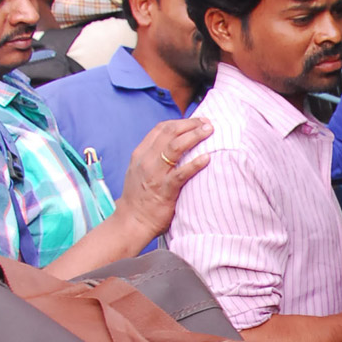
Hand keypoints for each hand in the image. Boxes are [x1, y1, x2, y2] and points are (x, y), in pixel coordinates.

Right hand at [116, 117, 212, 238]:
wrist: (132, 221)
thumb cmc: (142, 196)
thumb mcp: (142, 170)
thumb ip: (155, 157)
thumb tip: (177, 145)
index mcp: (141, 153)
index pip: (162, 129)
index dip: (182, 122)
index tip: (198, 121)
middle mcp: (146, 160)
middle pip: (170, 132)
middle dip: (191, 125)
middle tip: (208, 124)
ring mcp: (154, 174)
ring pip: (175, 147)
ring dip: (194, 136)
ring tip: (210, 132)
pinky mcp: (164, 190)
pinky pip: (181, 173)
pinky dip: (195, 164)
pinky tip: (208, 158)